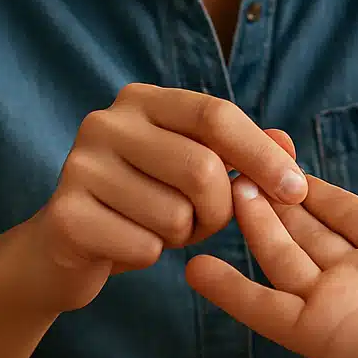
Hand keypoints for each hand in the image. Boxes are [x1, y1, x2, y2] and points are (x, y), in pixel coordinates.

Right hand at [23, 85, 307, 313]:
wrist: (62, 248)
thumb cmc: (141, 202)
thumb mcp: (191, 170)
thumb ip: (240, 153)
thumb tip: (288, 145)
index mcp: (140, 101)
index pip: (215, 114)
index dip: (261, 153)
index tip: (295, 190)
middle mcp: (105, 123)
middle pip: (201, 167)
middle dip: (219, 208)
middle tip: (205, 221)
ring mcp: (79, 166)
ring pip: (175, 215)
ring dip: (180, 236)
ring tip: (155, 228)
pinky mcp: (66, 215)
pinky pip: (144, 247)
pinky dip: (148, 256)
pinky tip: (126, 244)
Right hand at [187, 175, 357, 357]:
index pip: (348, 215)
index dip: (315, 189)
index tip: (285, 161)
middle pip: (308, 231)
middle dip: (274, 197)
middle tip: (238, 163)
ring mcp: (347, 307)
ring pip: (282, 258)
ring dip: (253, 224)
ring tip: (222, 188)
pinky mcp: (327, 335)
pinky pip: (267, 309)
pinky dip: (231, 291)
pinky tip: (198, 269)